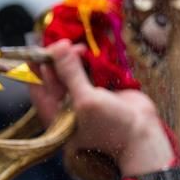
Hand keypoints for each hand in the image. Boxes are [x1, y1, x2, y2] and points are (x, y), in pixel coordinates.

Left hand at [30, 40, 173, 174]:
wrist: (143, 135)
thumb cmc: (110, 127)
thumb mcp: (85, 100)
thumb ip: (70, 73)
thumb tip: (57, 47)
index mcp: (55, 114)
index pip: (37, 85)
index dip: (36, 65)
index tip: (43, 46)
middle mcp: (65, 106)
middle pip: (53, 76)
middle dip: (57, 58)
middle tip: (65, 45)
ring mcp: (83, 97)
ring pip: (70, 71)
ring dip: (73, 57)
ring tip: (79, 48)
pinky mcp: (99, 90)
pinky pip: (88, 71)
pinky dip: (88, 61)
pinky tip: (89, 52)